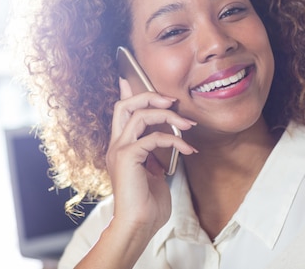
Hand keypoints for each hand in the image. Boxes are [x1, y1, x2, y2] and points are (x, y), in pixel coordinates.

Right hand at [106, 78, 196, 235]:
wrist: (138, 226)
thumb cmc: (147, 204)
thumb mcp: (153, 172)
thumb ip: (155, 154)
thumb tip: (166, 139)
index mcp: (119, 147)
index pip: (120, 111)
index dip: (128, 92)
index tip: (133, 78)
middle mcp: (115, 145)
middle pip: (124, 105)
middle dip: (149, 96)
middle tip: (171, 100)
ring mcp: (119, 150)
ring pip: (139, 115)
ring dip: (168, 115)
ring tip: (187, 124)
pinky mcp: (128, 157)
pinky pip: (153, 137)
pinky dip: (175, 140)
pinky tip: (189, 149)